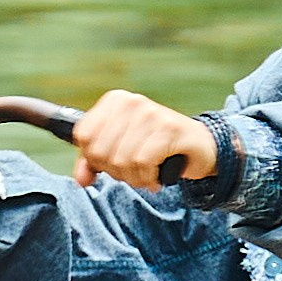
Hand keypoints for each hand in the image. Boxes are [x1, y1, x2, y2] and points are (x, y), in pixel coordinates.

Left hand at [72, 89, 216, 193]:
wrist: (200, 146)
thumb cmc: (157, 147)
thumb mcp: (122, 151)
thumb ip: (95, 163)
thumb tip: (80, 179)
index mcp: (115, 101)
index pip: (84, 136)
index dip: (94, 159)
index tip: (113, 163)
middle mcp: (131, 102)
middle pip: (100, 151)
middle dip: (116, 171)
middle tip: (134, 171)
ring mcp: (150, 113)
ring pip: (121, 159)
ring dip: (134, 178)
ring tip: (147, 174)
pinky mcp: (168, 128)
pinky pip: (142, 162)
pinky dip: (148, 177)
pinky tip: (156, 176)